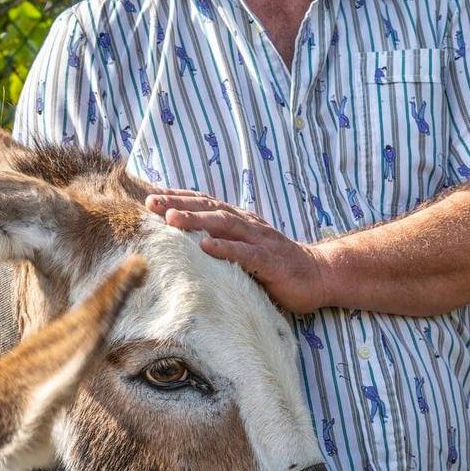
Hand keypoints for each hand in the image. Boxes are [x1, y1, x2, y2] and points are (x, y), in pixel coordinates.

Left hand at [145, 190, 328, 315]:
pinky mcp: (271, 261)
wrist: (318, 275)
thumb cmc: (277, 266)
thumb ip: (223, 242)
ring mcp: (260, 241)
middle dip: (178, 204)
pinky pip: (245, 253)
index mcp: (240, 220)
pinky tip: (205, 246)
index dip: (178, 197)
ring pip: (224, 224)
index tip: (150, 196)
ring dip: (196, 220)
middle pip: (209, 208)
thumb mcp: (245, 249)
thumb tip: (187, 244)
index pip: (204, 203)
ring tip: (171, 219)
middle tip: (151, 203)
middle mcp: (248, 225)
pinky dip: (225, 248)